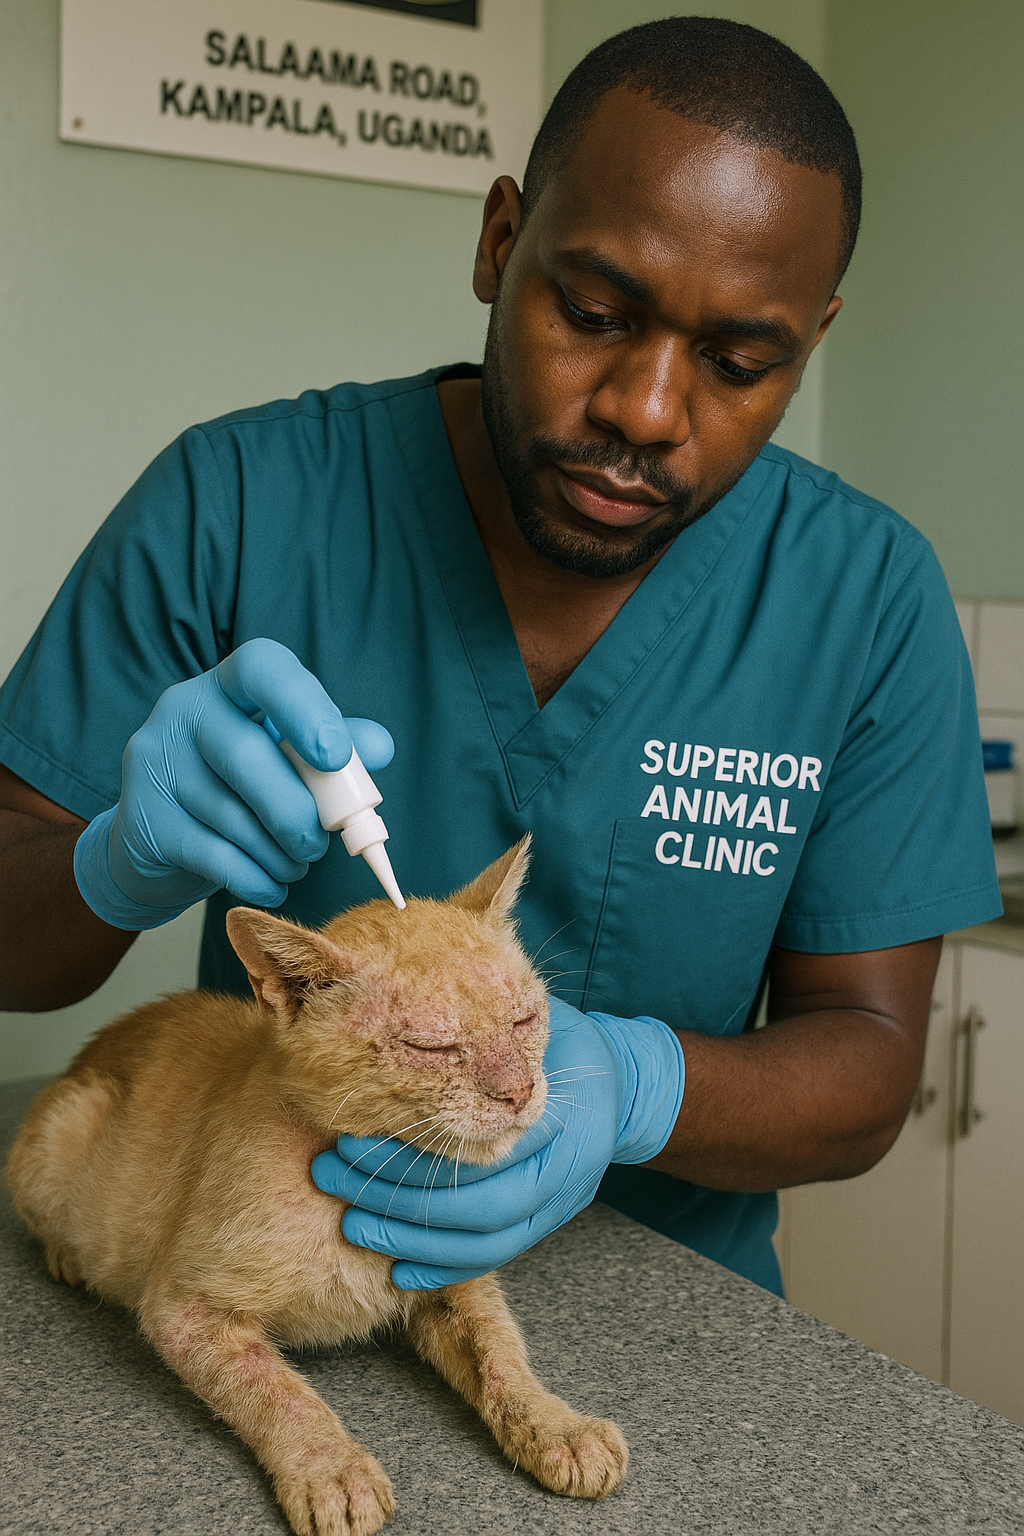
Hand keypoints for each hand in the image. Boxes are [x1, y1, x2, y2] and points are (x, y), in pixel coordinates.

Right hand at [73, 638, 393, 928]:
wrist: (161, 839)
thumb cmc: (242, 788)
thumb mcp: (290, 758)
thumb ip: (338, 746)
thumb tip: (380, 747)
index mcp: (229, 684)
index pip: (262, 666)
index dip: (304, 707)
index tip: (336, 756)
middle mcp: (183, 710)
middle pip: (247, 754)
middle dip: (297, 812)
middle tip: (318, 845)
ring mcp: (153, 761)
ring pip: (232, 815)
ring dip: (280, 854)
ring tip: (295, 864)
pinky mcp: (143, 817)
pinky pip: (213, 855)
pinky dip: (256, 878)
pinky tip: (270, 884)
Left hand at [311, 997, 684, 1288]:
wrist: (623, 1085)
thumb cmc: (565, 1042)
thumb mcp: (534, 1020)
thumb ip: (485, 1032)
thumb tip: (402, 1015)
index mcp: (560, 1112)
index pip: (480, 1144)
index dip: (413, 1148)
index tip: (353, 1134)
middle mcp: (565, 1168)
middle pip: (476, 1200)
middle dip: (397, 1194)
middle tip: (334, 1174)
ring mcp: (558, 1205)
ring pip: (482, 1241)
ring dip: (411, 1238)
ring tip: (351, 1221)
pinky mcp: (546, 1225)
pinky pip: (493, 1259)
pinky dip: (442, 1268)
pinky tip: (395, 1267)